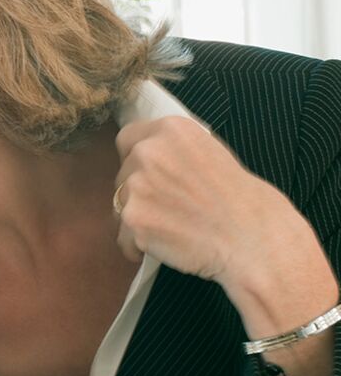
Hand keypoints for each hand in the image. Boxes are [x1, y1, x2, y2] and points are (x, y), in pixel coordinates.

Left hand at [112, 115, 316, 289]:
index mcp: (170, 130)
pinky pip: (124, 237)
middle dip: (139, 190)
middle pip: (122, 173)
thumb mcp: (211, 152)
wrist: (253, 239)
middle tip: (172, 207)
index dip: (137, 158)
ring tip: (174, 227)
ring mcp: (137, 185)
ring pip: (120, 204)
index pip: (128, 138)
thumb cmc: (241, 201)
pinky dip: (140, 245)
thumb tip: (146, 156)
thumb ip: (174, 150)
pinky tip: (169, 245)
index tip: (152, 175)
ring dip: (139, 217)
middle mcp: (148, 152)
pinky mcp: (133, 219)